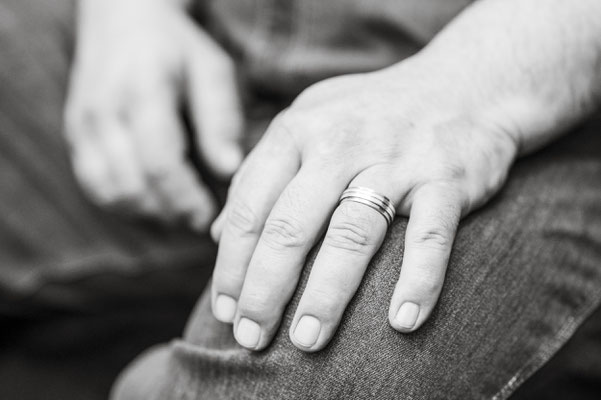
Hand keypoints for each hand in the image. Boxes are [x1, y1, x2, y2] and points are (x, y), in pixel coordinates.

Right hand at [64, 0, 242, 229]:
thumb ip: (220, 119)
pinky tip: (150, 200)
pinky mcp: (75, 134)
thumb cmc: (175, 46)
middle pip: (132, 185)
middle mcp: (104, 111)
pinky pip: (93, 184)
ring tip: (177, 212)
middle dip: (169, 212)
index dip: (185, 198)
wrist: (121, 18)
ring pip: (109, 192)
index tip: (209, 215)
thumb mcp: (211, 69)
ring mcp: (83, 124)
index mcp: (142, 91)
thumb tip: (230, 168)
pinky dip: (122, 202)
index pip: (160, 163)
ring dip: (146, 212)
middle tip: (198, 219)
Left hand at [209, 58, 519, 350]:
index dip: (232, 264)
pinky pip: (429, 236)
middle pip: (291, 226)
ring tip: (307, 341)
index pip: (251, 206)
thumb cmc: (371, 115)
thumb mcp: (307, 124)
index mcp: (297, 131)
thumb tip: (216, 233)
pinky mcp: (445, 179)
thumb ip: (260, 174)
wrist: (462, 84)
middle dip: (265, 289)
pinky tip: (402, 322)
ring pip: (351, 234)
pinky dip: (418, 281)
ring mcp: (394, 160)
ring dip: (326, 295)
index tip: (226, 312)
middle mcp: (339, 144)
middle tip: (252, 339)